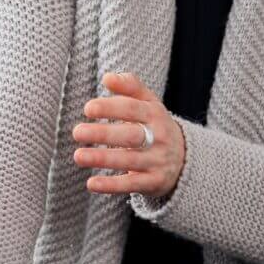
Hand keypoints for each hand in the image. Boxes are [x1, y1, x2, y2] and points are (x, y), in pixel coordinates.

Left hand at [72, 71, 185, 196]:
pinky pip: (131, 184)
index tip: (88, 108)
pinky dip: (111, 185)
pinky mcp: (154, 182)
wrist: (186, 159)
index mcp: (156, 114)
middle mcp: (159, 138)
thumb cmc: (156, 125)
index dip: (111, 108)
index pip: (133, 109)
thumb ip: (130, 86)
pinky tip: (91, 184)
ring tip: (78, 156)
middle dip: (103, 133)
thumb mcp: (149, 103)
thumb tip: (108, 77)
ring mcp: (158, 161)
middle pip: (131, 135)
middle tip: (77, 132)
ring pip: (129, 160)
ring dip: (102, 159)